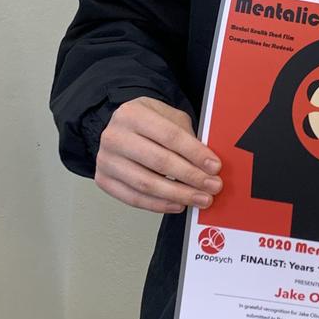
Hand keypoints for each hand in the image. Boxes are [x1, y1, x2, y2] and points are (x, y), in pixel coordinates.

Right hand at [95, 97, 221, 213]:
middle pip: (159, 161)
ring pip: (146, 184)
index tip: (214, 167)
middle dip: (191, 177)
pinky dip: (159, 205)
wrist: (121, 127)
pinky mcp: (103, 180)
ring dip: (178, 195)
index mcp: (132, 113)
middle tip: (212, 186)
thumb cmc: (150, 122)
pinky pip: (134, 198)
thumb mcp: (170, 117)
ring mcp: (106, 159)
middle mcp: (114, 136)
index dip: (195, 153)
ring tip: (199, 198)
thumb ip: (187, 136)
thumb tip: (208, 165)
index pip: (170, 136)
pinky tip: (178, 205)